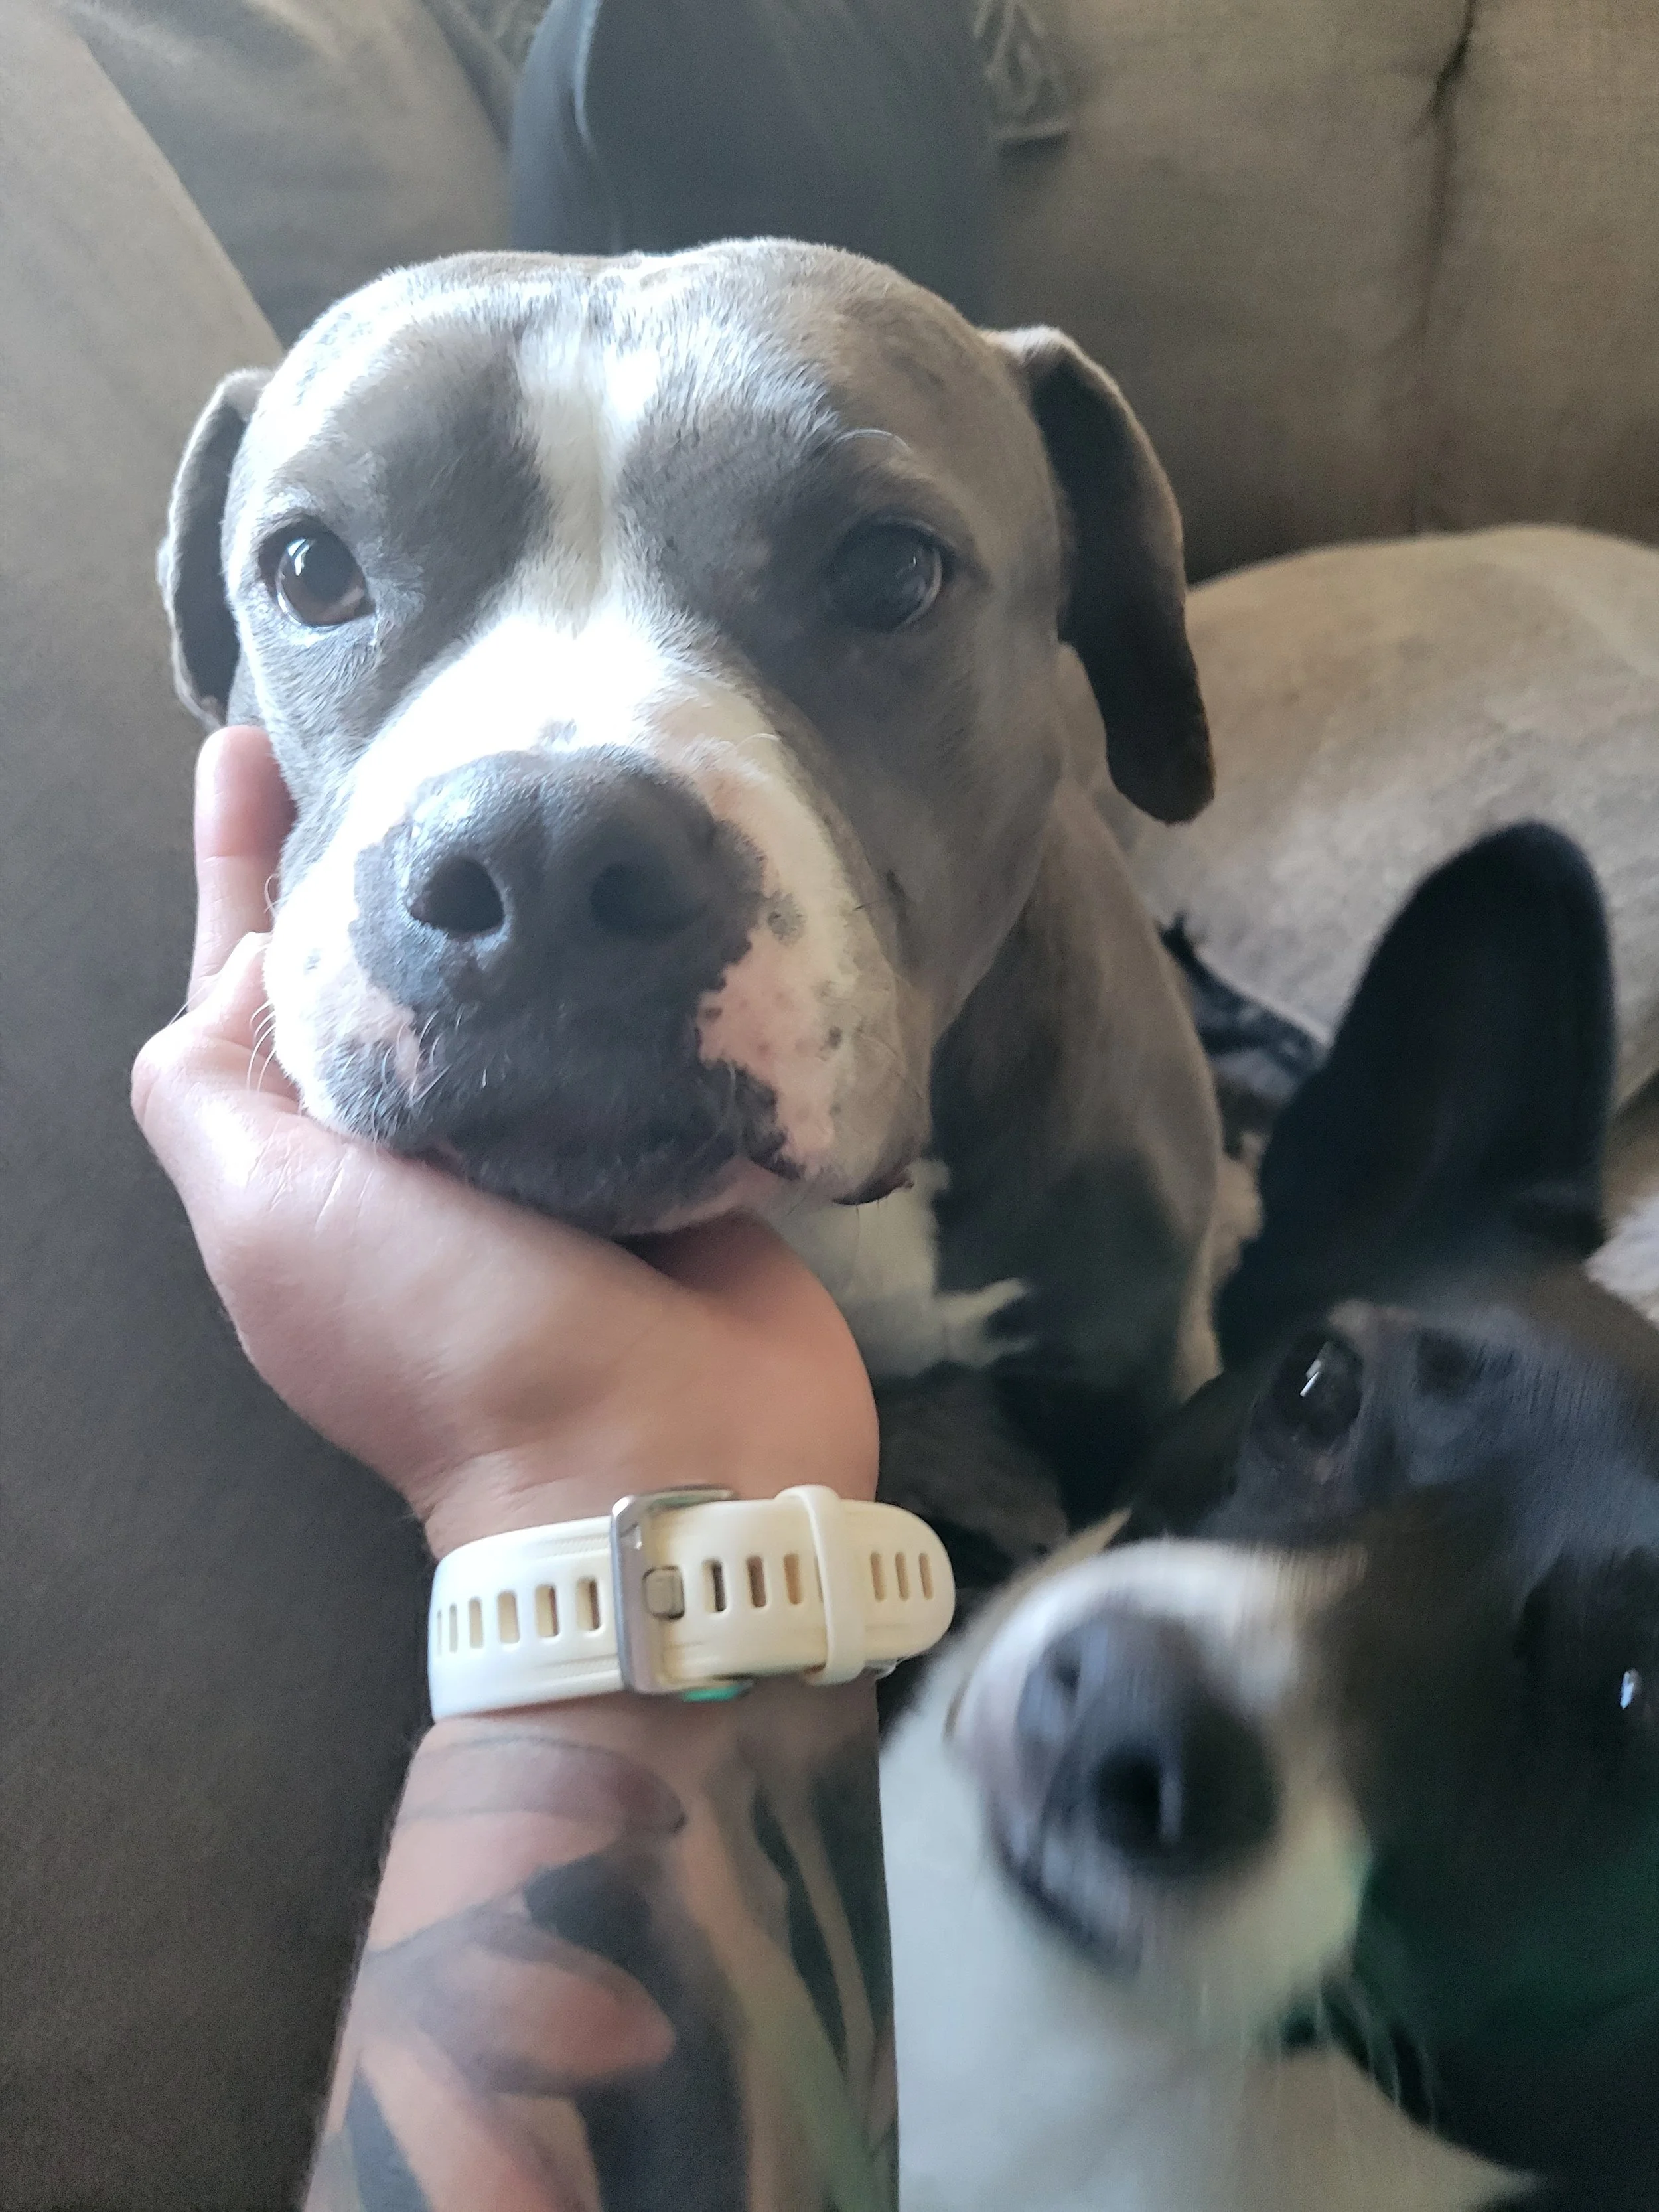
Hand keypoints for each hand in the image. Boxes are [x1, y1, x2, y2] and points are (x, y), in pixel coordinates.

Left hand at [132, 727, 877, 1555]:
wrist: (662, 1454)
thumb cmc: (447, 1339)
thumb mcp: (270, 1218)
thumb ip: (212, 1084)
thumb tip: (265, 952)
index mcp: (318, 1157)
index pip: (256, 982)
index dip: (244, 863)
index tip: (254, 742)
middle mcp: (426, 1138)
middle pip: (390, 961)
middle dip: (387, 844)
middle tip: (416, 703)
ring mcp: (554, 1133)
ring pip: (516, 975)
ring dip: (516, 878)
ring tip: (531, 745)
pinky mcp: (667, 1130)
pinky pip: (635, 1011)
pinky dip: (627, 942)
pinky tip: (636, 855)